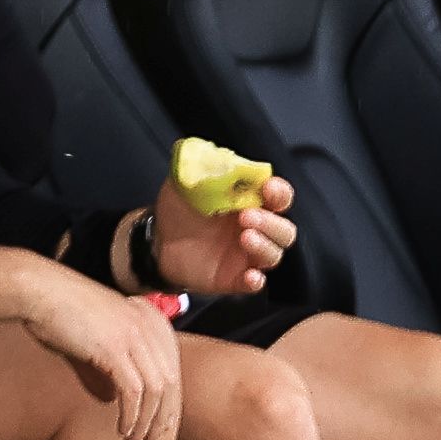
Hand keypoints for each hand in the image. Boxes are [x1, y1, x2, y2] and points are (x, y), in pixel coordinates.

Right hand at [4, 259, 183, 439]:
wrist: (35, 289)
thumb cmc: (56, 312)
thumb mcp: (89, 341)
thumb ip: (103, 370)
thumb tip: (109, 399)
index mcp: (149, 320)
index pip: (172, 371)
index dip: (169, 405)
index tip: (158, 429)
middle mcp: (148, 326)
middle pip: (171, 384)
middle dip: (163, 420)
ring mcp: (133, 335)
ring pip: (156, 392)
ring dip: (147, 423)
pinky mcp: (114, 347)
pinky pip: (134, 391)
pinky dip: (131, 416)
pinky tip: (123, 429)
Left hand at [148, 177, 295, 305]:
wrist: (156, 240)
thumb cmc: (179, 209)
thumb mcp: (187, 181)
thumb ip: (204, 167)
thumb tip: (215, 155)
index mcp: (251, 202)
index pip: (280, 197)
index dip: (279, 193)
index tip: (268, 188)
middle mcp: (256, 229)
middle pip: (284, 230)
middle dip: (271, 223)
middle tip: (247, 216)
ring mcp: (246, 256)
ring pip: (273, 255)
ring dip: (265, 246)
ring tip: (245, 237)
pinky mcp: (234, 278)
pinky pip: (255, 284)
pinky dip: (255, 281)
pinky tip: (250, 277)